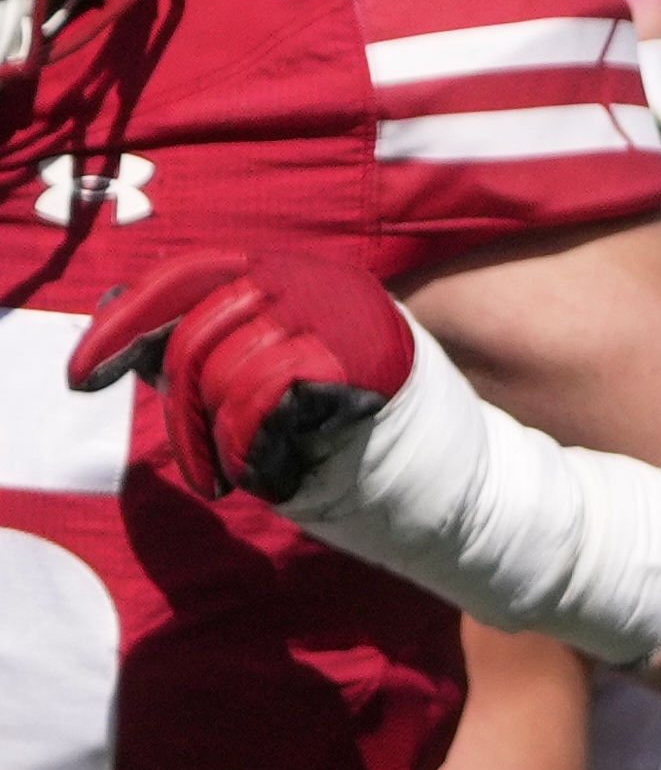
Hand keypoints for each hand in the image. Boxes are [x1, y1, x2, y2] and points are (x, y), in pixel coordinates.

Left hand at [80, 242, 420, 502]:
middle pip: (194, 330)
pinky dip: (247, 443)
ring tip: (236, 476)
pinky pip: (260, 396)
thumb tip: (117, 313)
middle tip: (195, 470)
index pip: (182, 279)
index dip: (124, 328)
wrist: (468, 495)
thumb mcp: (274, 388)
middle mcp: (313, 280)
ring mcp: (336, 314)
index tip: (82, 379)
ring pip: (222, 368)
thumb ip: (209, 348)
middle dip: (176, 409)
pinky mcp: (355, 356)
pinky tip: (264, 472)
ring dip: (214, 437)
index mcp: (292, 275)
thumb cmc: (367, 451)